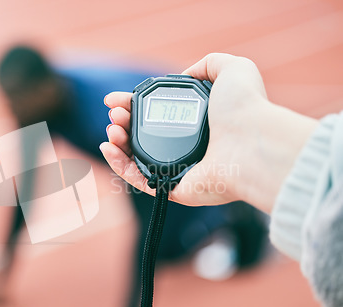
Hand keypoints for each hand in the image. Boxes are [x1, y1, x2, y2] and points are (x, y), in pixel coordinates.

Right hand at [100, 53, 316, 211]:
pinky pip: (138, 179)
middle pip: (142, 135)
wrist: (251, 143)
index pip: (156, 114)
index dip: (133, 105)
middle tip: (115, 115)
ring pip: (136, 158)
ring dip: (117, 142)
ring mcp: (179, 169)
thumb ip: (208, 64)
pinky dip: (118, 166)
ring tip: (112, 130)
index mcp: (196, 123)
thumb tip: (187, 73)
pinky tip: (108, 148)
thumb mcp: (232, 69)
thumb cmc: (245, 108)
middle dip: (123, 122)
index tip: (116, 99)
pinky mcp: (172, 188)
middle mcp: (186, 146)